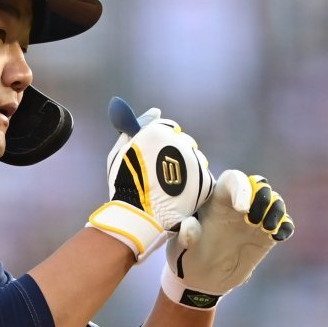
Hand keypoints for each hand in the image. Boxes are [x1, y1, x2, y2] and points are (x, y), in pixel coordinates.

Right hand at [87, 99, 213, 260]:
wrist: (138, 216)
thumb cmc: (125, 183)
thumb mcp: (122, 150)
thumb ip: (139, 126)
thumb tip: (156, 110)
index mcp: (159, 133)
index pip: (168, 128)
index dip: (160, 142)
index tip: (152, 158)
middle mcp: (180, 143)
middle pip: (183, 143)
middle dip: (175, 154)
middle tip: (161, 174)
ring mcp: (194, 162)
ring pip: (195, 159)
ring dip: (186, 169)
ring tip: (170, 187)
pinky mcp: (205, 181)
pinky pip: (203, 176)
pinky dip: (194, 183)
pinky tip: (180, 193)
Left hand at [161, 170, 293, 307]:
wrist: (202, 278)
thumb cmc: (188, 256)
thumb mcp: (181, 247)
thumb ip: (186, 236)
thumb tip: (190, 226)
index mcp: (216, 200)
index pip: (233, 180)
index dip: (241, 188)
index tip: (242, 209)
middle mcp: (238, 205)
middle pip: (259, 185)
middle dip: (262, 197)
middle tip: (253, 220)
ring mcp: (253, 219)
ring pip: (274, 202)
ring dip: (276, 211)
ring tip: (267, 228)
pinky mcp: (265, 236)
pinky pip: (283, 224)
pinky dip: (285, 226)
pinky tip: (278, 235)